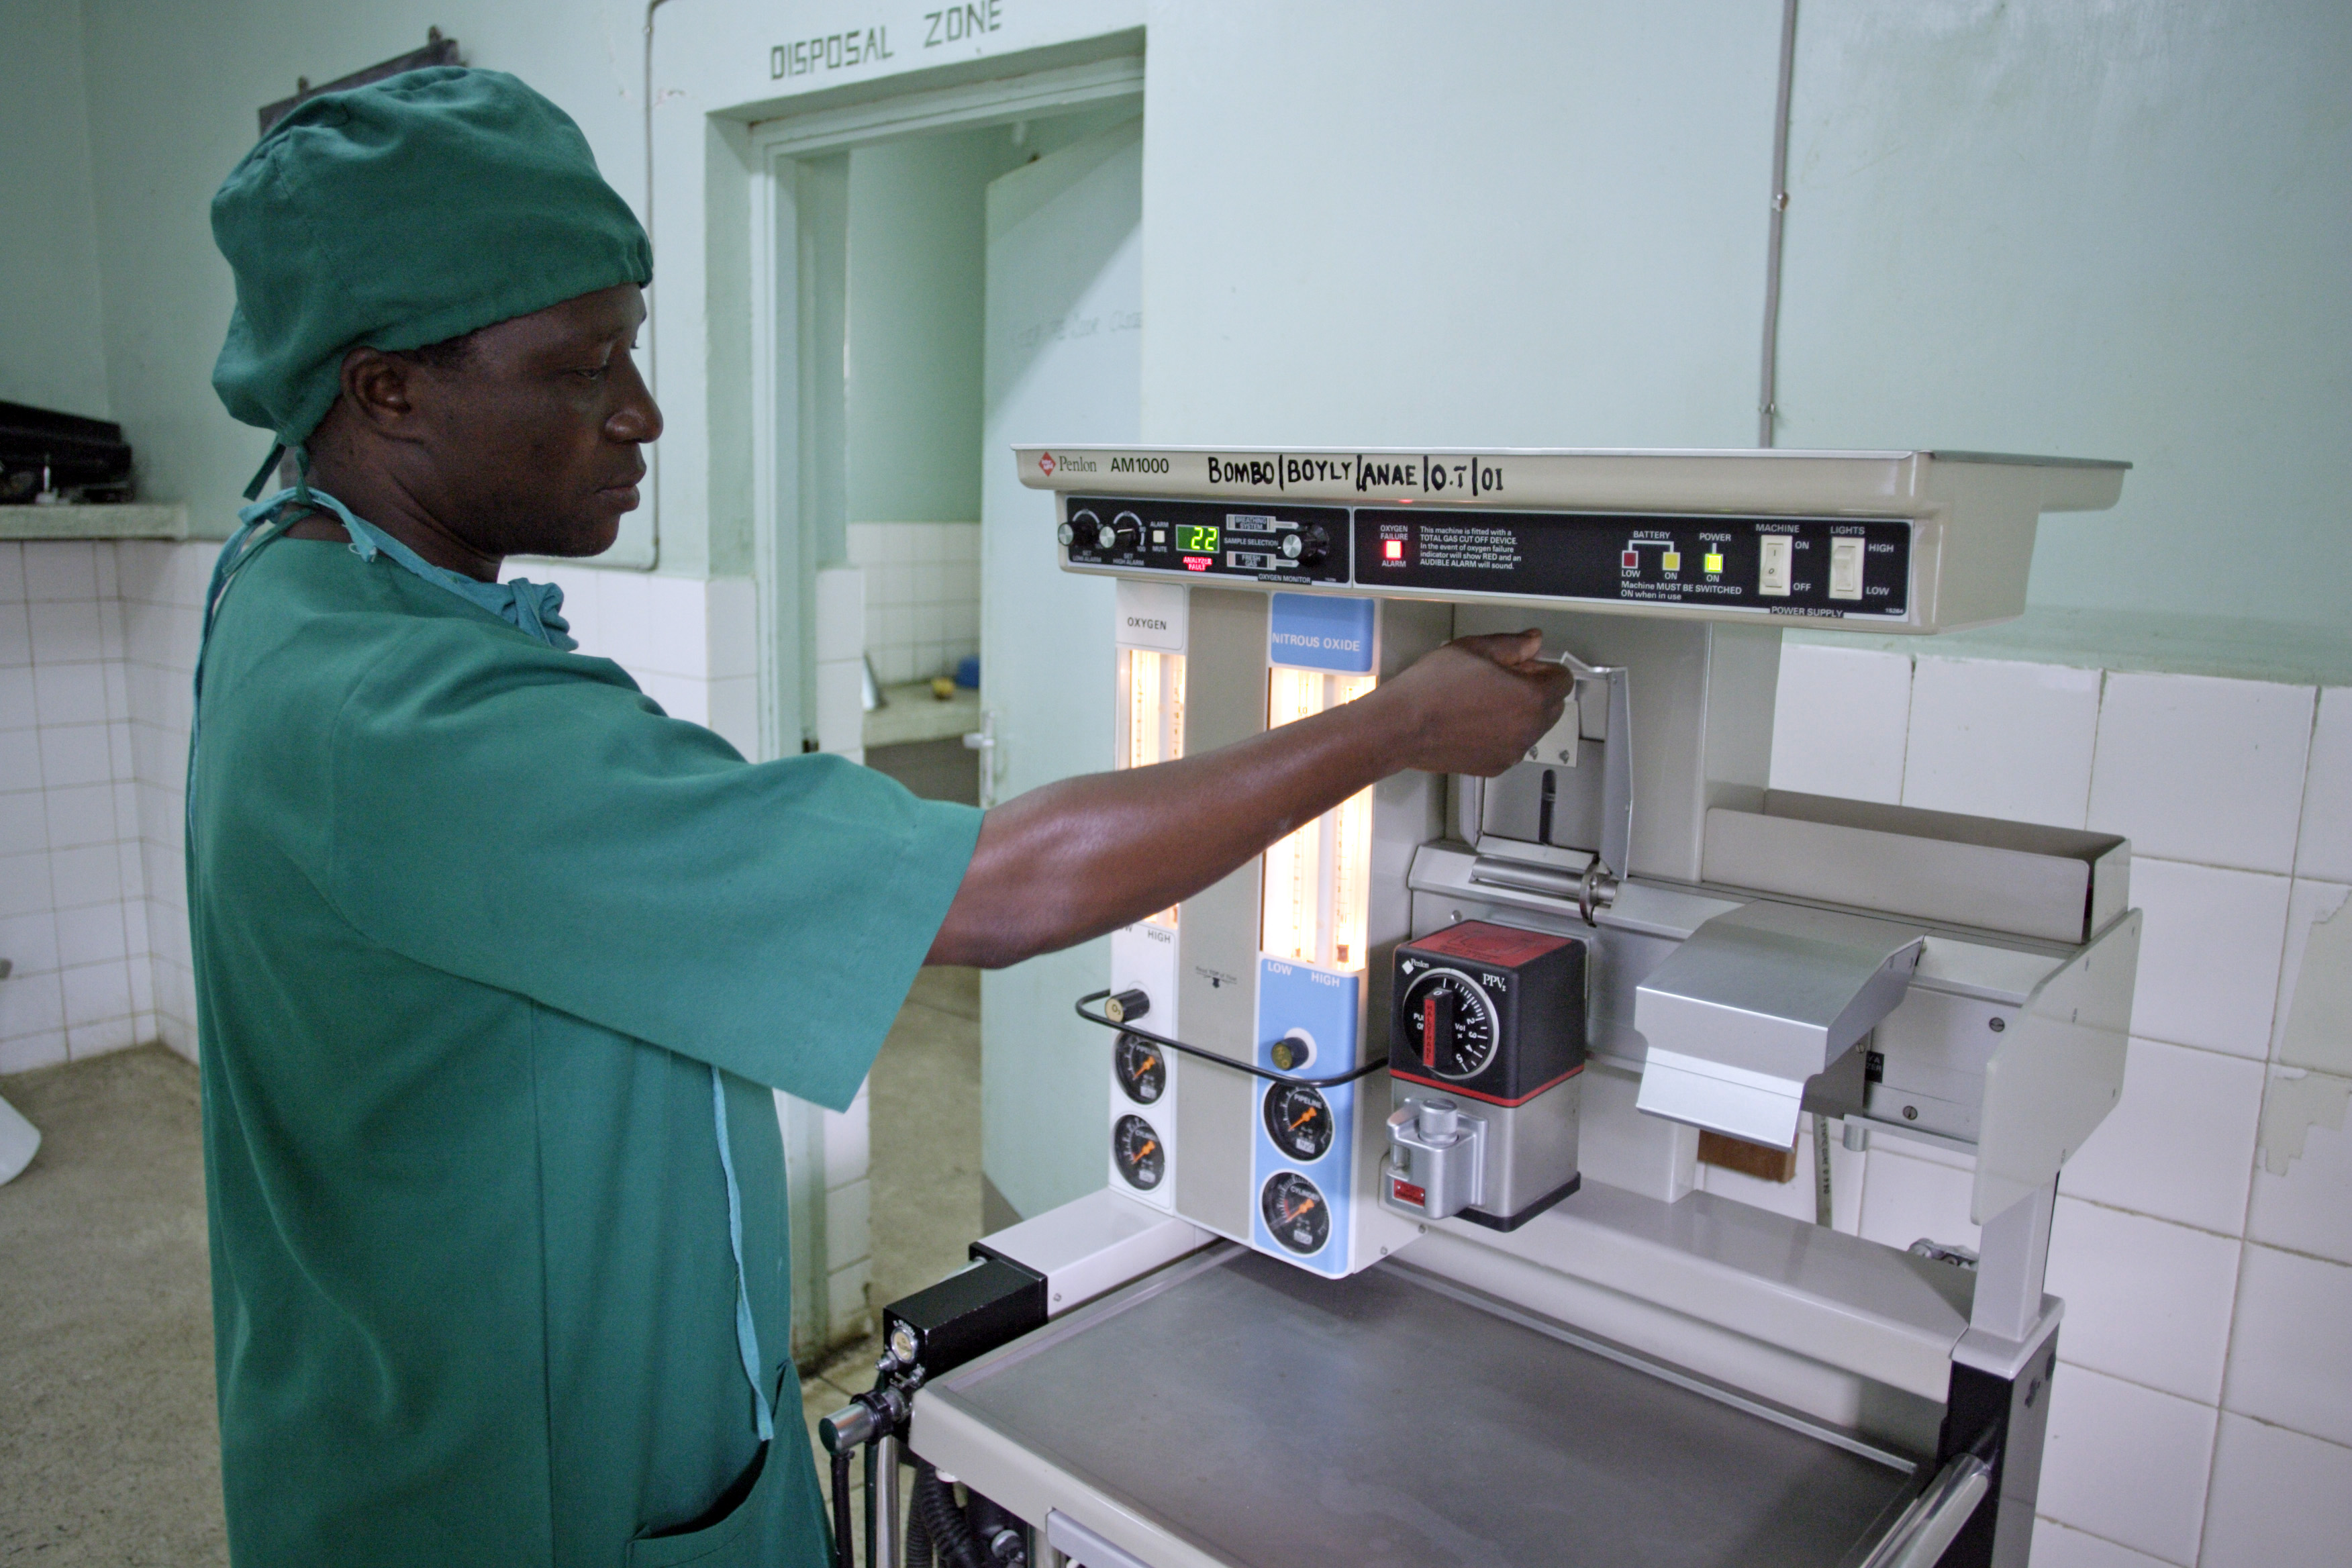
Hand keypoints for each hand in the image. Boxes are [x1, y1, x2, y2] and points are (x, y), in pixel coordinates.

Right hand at [1378, 630, 1571, 776]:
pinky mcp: (1496, 766)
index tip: (1522, 665)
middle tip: (1502, 680)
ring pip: (1534, 728)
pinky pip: (1512, 746)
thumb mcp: (1475, 649)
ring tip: (1484, 702)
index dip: (1542, 668)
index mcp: (1531, 697)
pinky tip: (1475, 722)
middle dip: (1536, 691)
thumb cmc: (1432, 687)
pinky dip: (1503, 734)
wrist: (1402, 726)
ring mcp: (1513, 751)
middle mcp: (1529, 729)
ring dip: (1521, 714)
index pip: (1563, 680)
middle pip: (1553, 707)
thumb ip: (1514, 644)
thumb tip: (1533, 641)